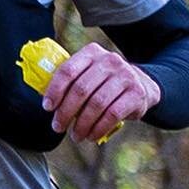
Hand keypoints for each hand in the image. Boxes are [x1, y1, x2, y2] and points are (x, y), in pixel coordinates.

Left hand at [41, 44, 159, 143]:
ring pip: (96, 104)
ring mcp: (125, 75)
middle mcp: (110, 60)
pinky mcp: (136, 93)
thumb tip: (47, 102)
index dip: (55, 91)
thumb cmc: (104, 84)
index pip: (68, 70)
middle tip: (58, 127)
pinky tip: (91, 136)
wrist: (141, 86)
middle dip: (65, 112)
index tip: (47, 108)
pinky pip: (113, 114)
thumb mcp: (88, 75)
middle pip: (81, 89)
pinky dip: (99, 128)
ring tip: (75, 135)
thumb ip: (70, 82)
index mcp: (92, 53)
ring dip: (82, 124)